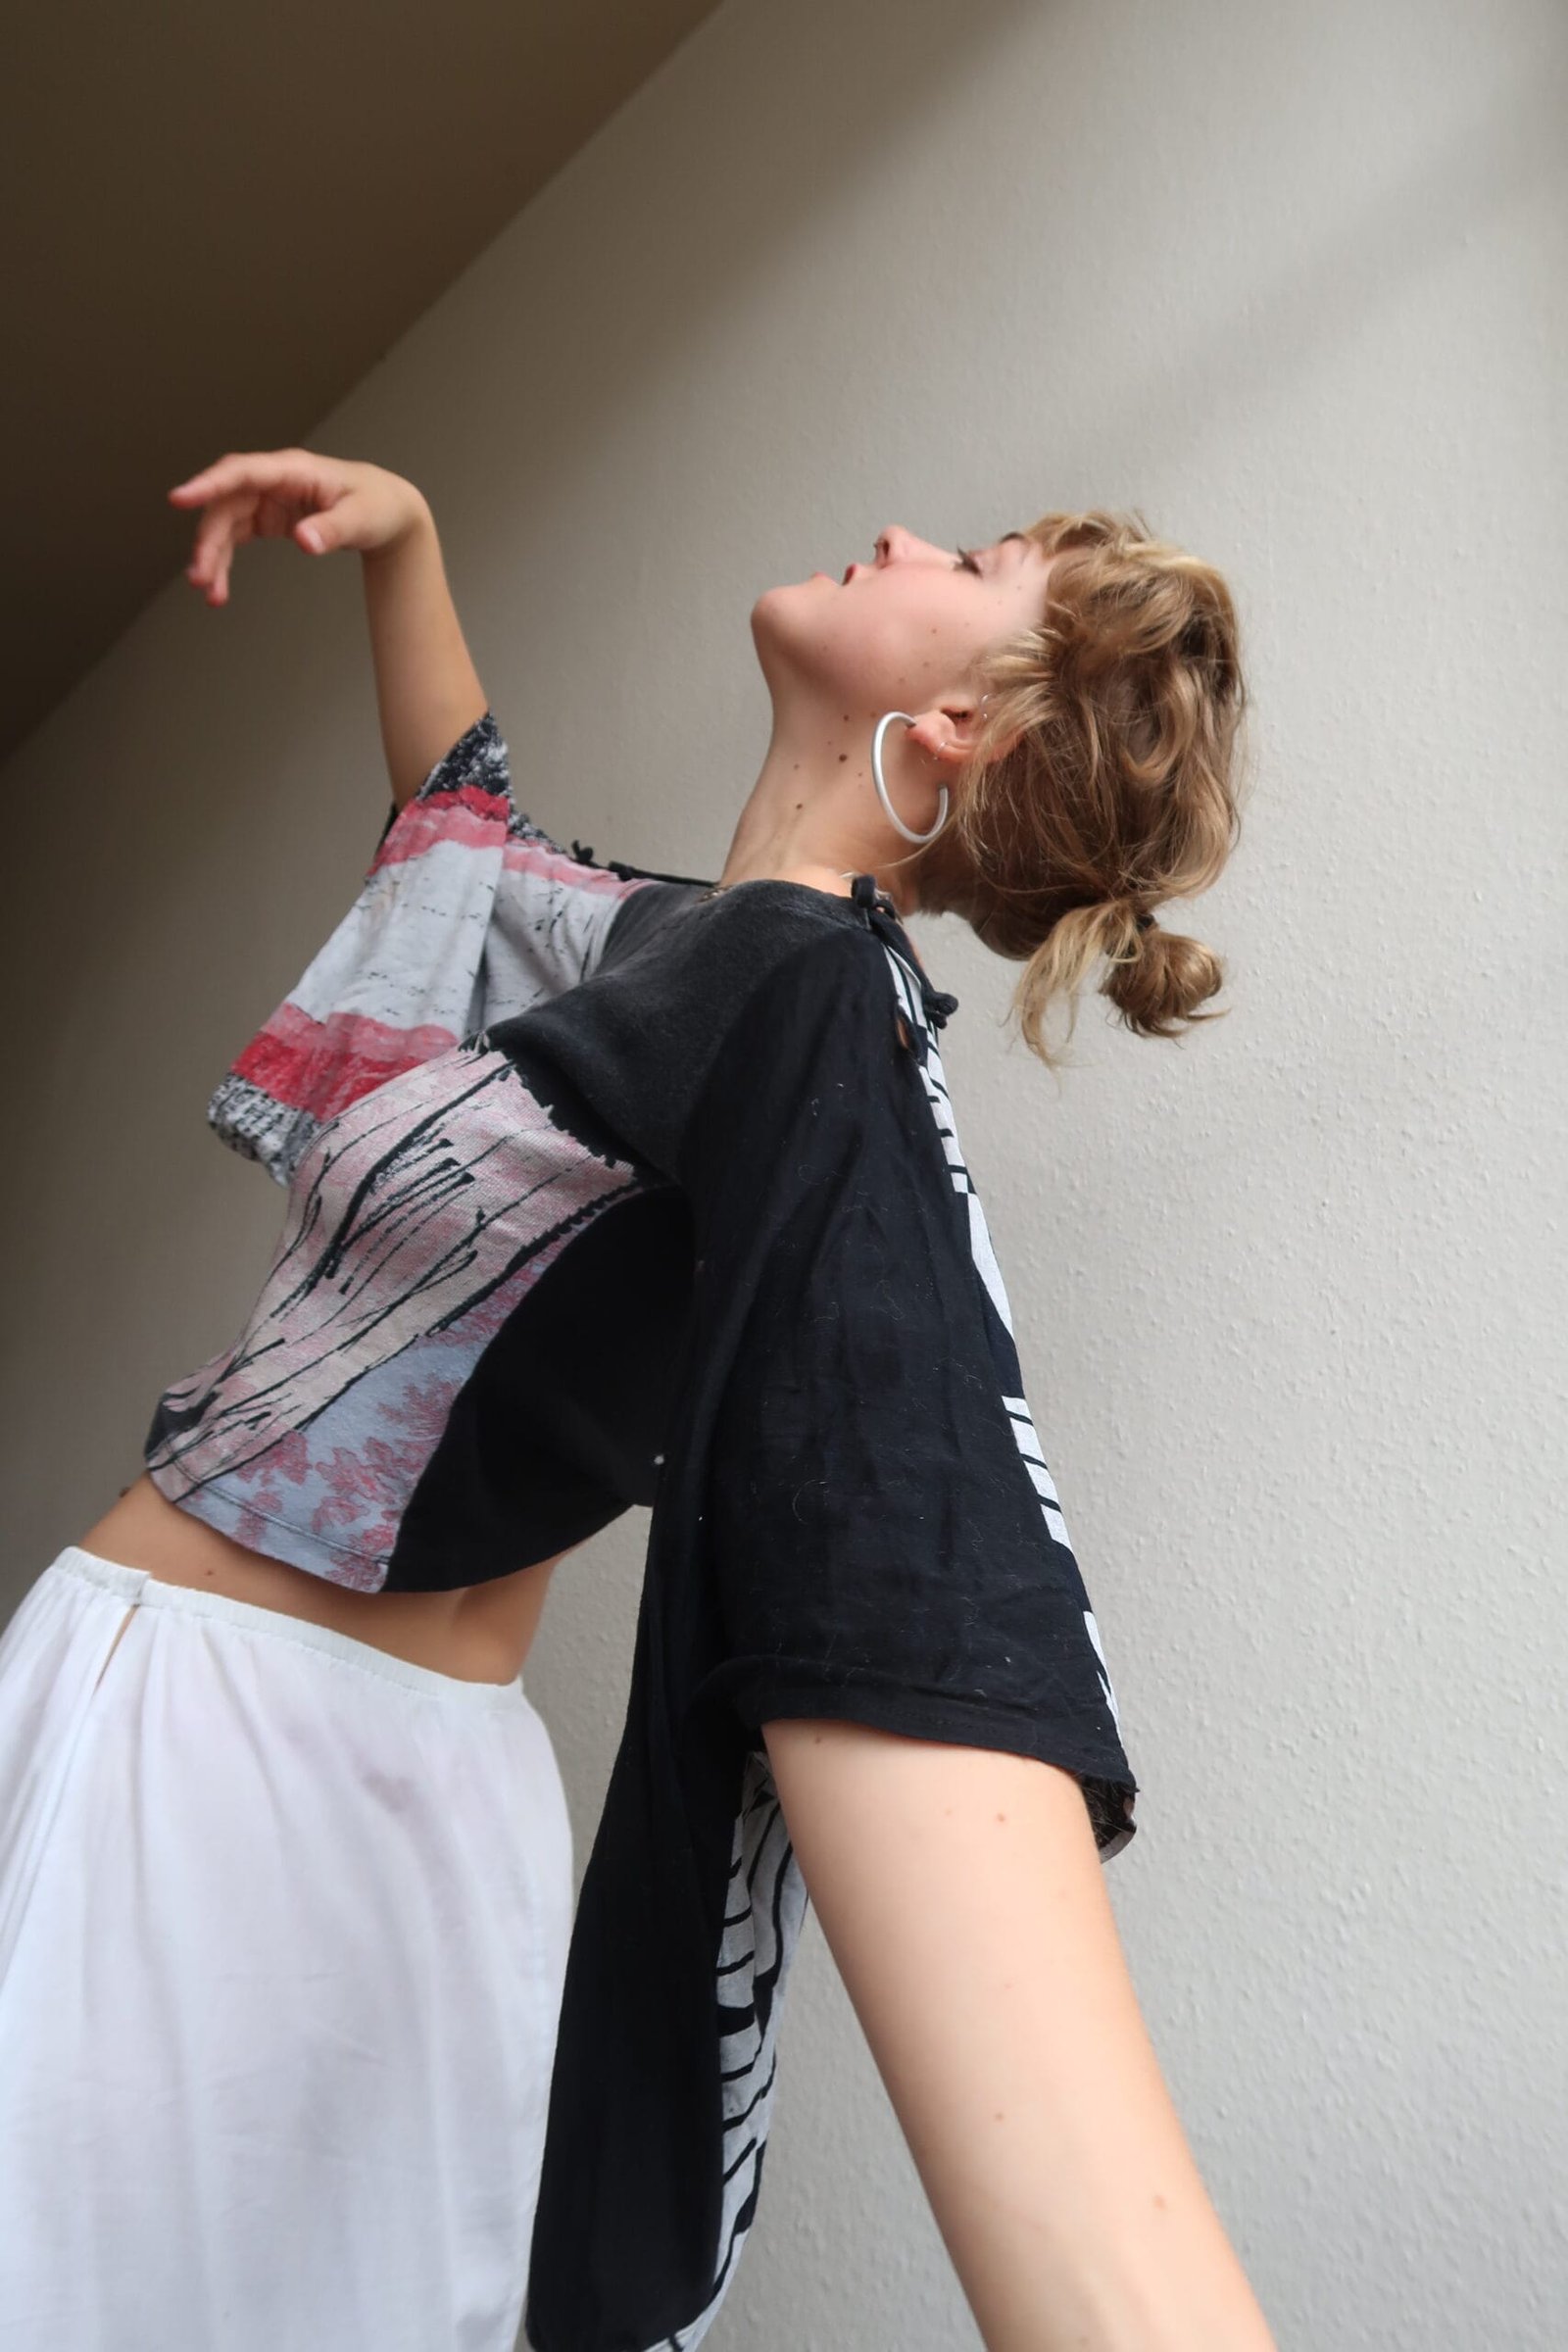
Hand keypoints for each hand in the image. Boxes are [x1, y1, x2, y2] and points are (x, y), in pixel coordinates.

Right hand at [168, 448, 428, 605]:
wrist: (388, 512)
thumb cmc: (376, 505)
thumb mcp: (361, 518)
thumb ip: (331, 530)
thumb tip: (304, 542)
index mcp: (292, 470)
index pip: (241, 472)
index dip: (208, 484)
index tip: (180, 498)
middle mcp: (273, 481)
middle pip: (225, 504)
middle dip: (208, 539)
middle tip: (200, 576)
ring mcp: (267, 499)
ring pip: (225, 524)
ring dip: (212, 557)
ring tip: (208, 592)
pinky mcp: (267, 518)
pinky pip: (235, 538)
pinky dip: (225, 563)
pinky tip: (219, 589)